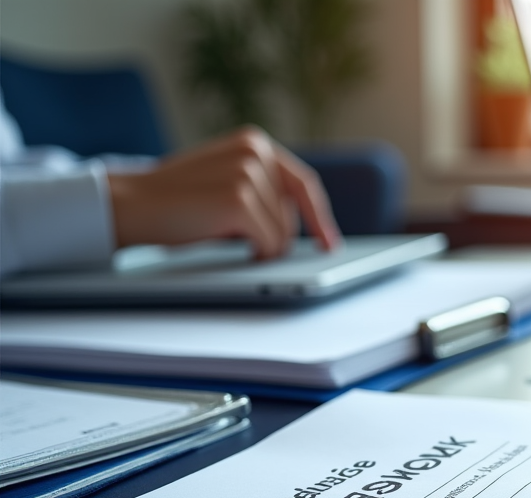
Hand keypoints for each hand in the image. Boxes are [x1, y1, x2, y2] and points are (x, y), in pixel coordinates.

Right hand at [107, 127, 340, 259]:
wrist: (130, 205)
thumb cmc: (177, 202)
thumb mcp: (225, 181)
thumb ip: (261, 189)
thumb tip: (301, 226)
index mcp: (254, 141)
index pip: (303, 185)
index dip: (320, 218)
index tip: (330, 245)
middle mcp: (255, 151)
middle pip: (292, 216)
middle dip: (273, 236)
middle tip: (234, 237)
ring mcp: (248, 173)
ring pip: (283, 234)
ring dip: (258, 245)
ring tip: (217, 230)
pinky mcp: (239, 200)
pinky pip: (270, 244)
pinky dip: (255, 253)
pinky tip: (224, 242)